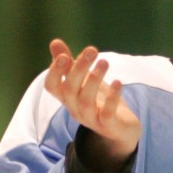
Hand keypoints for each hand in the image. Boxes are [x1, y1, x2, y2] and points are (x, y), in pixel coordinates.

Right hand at [43, 39, 139, 170]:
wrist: (120, 129)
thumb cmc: (99, 101)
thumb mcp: (84, 82)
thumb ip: (69, 65)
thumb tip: (54, 42)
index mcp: (67, 97)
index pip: (51, 86)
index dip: (54, 72)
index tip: (64, 56)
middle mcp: (75, 109)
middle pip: (69, 90)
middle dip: (79, 69)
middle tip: (92, 50)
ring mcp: (91, 119)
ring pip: (85, 101)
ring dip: (94, 80)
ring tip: (104, 62)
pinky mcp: (109, 126)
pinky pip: (107, 114)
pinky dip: (112, 98)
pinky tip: (118, 82)